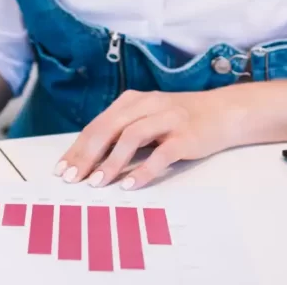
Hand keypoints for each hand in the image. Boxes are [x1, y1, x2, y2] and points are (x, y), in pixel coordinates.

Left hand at [54, 90, 236, 189]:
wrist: (223, 112)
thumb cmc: (179, 119)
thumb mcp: (147, 118)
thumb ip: (122, 132)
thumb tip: (90, 158)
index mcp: (132, 101)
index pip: (98, 125)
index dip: (78, 147)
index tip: (62, 168)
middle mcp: (147, 105)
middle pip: (109, 128)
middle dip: (87, 155)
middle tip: (73, 177)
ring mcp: (167, 119)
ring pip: (132, 137)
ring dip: (111, 162)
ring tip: (97, 183)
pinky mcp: (185, 136)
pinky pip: (161, 154)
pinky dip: (144, 170)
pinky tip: (130, 185)